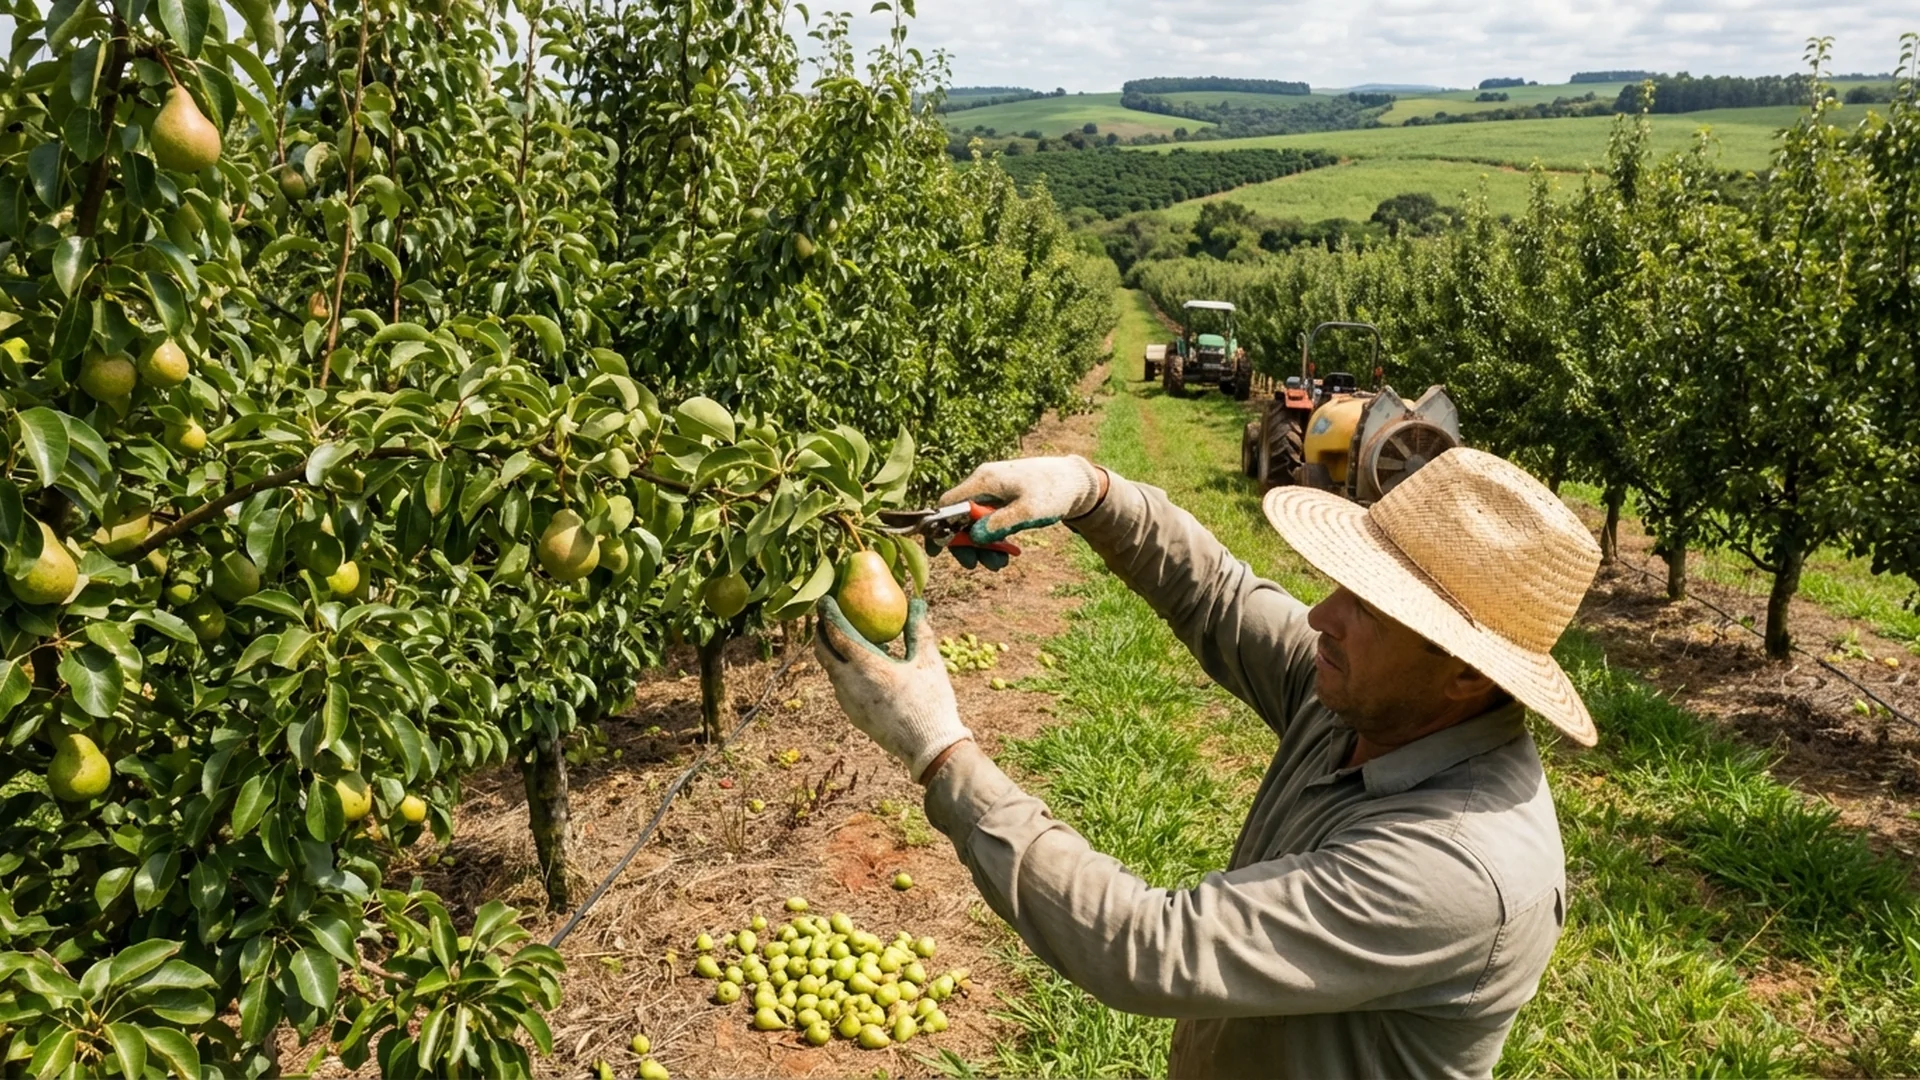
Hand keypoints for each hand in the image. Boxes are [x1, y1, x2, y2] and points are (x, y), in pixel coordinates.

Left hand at [813, 596, 971, 780]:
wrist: (929, 748)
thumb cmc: (931, 701)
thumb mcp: (928, 661)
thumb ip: (918, 629)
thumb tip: (915, 601)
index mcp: (866, 666)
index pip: (836, 633)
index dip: (827, 614)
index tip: (825, 599)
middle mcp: (849, 684)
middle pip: (823, 652)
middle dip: (821, 632)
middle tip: (827, 616)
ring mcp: (848, 702)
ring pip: (830, 670)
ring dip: (832, 651)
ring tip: (844, 638)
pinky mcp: (853, 715)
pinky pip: (840, 685)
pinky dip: (843, 669)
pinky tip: (861, 666)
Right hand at [938, 456, 1104, 569]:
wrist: (1077, 482)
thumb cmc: (1054, 491)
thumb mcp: (1028, 511)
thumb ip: (1000, 524)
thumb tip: (973, 537)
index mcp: (984, 480)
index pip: (948, 503)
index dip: (938, 526)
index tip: (938, 551)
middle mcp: (983, 483)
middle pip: (959, 516)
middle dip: (966, 543)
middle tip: (976, 565)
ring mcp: (992, 492)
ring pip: (974, 522)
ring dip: (982, 545)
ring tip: (999, 565)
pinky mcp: (1002, 500)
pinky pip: (988, 522)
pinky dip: (993, 539)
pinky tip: (1005, 554)